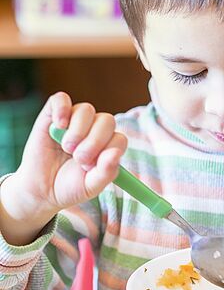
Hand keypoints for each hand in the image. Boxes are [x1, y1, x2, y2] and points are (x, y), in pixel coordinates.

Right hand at [14, 92, 127, 217]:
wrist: (40, 190)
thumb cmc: (68, 187)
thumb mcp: (90, 186)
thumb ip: (106, 172)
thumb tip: (116, 154)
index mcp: (107, 145)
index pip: (119, 138)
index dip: (107, 150)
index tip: (90, 166)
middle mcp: (94, 129)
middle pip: (106, 120)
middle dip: (94, 141)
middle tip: (79, 158)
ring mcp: (74, 119)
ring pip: (86, 110)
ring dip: (78, 131)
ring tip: (67, 148)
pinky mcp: (53, 114)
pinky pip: (61, 99)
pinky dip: (62, 109)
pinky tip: (59, 125)